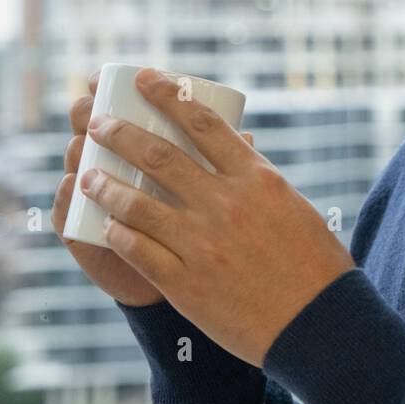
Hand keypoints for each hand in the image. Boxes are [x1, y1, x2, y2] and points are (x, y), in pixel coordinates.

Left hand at [77, 67, 355, 364]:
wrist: (317, 325)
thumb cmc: (314, 265)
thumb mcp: (292, 206)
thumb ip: (257, 179)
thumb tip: (237, 150)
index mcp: (256, 179)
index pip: (203, 122)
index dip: (167, 95)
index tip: (143, 78)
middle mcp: (225, 205)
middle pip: (160, 155)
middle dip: (120, 133)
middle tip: (96, 123)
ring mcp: (202, 244)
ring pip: (138, 204)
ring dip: (105, 185)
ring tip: (87, 175)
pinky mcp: (185, 283)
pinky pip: (137, 251)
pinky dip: (117, 233)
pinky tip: (105, 225)